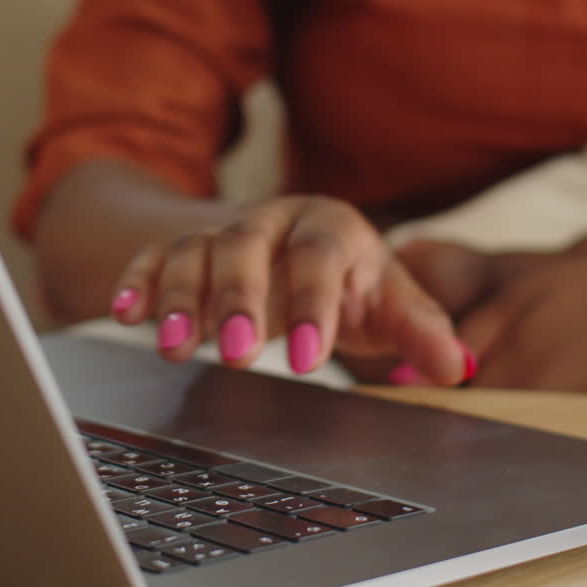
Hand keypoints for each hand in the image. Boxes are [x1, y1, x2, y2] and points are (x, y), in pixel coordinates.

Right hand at [109, 196, 472, 384]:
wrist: (300, 241)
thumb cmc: (351, 279)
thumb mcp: (390, 302)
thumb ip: (421, 331)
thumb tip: (458, 365)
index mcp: (330, 227)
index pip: (321, 258)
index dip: (315, 305)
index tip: (311, 358)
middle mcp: (272, 221)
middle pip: (248, 246)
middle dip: (241, 299)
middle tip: (241, 354)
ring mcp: (224, 232)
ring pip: (195, 252)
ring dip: (183, 299)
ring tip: (176, 349)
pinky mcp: (183, 249)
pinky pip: (154, 258)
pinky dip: (139, 283)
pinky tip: (128, 317)